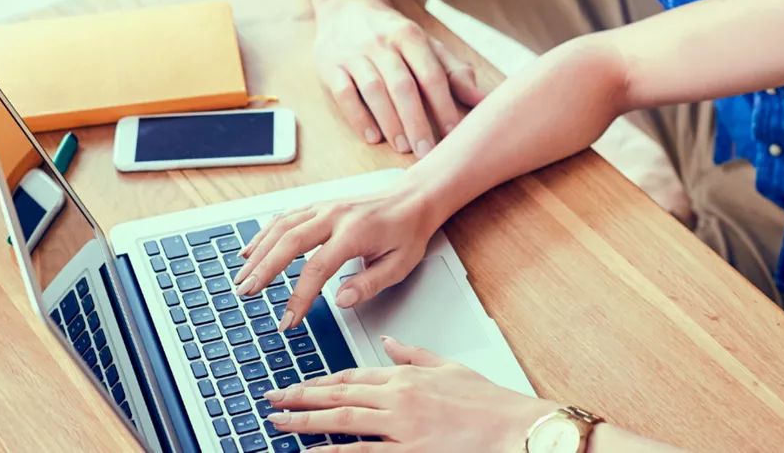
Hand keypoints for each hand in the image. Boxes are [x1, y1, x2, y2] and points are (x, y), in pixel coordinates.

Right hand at [233, 179, 444, 329]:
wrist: (412, 199)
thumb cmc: (407, 232)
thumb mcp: (400, 265)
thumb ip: (369, 284)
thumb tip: (339, 300)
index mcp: (354, 233)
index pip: (317, 267)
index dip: (299, 296)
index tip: (288, 319)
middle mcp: (335, 216)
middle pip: (289, 242)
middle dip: (264, 269)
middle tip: (247, 293)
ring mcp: (324, 207)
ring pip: (282, 227)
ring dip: (258, 252)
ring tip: (242, 277)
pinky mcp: (319, 206)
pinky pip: (285, 218)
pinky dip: (264, 234)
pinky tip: (250, 250)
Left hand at [264, 337, 557, 451]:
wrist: (513, 428)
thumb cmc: (486, 402)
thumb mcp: (448, 367)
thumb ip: (413, 354)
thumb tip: (388, 342)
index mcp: (406, 376)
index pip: (352, 375)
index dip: (320, 380)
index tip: (297, 384)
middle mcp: (399, 397)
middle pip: (338, 394)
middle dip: (300, 396)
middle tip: (271, 399)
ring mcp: (401, 427)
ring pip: (342, 420)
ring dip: (305, 422)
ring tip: (279, 423)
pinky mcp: (408, 452)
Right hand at [313, 0, 484, 155]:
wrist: (345, 5)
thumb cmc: (393, 35)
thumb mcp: (426, 45)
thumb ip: (454, 72)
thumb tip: (482, 100)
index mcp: (410, 37)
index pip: (431, 75)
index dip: (443, 106)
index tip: (453, 135)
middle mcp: (382, 44)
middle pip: (403, 86)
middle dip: (417, 122)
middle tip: (426, 153)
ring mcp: (354, 54)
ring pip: (374, 91)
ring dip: (390, 122)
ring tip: (403, 148)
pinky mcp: (330, 65)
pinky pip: (344, 93)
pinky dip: (358, 117)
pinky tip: (372, 137)